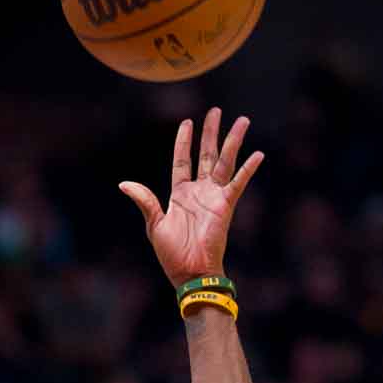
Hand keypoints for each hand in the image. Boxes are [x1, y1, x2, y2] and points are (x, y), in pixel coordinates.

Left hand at [119, 107, 263, 287]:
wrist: (190, 271)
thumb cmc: (172, 253)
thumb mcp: (154, 224)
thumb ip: (145, 200)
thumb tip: (124, 184)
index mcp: (180, 193)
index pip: (183, 160)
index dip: (184, 141)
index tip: (187, 122)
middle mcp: (199, 191)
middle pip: (206, 154)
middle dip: (211, 133)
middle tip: (216, 111)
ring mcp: (214, 196)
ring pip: (224, 162)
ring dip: (232, 141)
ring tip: (242, 121)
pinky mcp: (226, 205)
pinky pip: (238, 183)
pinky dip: (248, 169)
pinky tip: (258, 154)